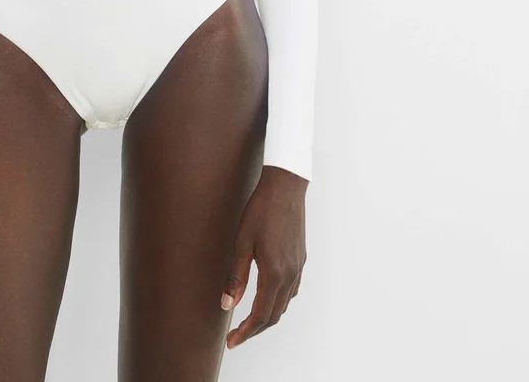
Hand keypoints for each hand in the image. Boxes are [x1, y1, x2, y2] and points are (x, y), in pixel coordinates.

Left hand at [220, 165, 307, 348]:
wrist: (286, 187)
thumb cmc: (261, 210)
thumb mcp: (242, 242)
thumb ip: (236, 276)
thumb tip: (227, 304)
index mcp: (275, 273)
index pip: (260, 315)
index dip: (245, 332)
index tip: (231, 341)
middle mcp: (290, 275)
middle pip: (274, 315)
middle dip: (255, 329)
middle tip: (236, 336)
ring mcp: (298, 268)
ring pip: (284, 304)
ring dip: (267, 316)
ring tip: (248, 319)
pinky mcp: (301, 259)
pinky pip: (291, 290)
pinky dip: (278, 301)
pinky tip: (266, 295)